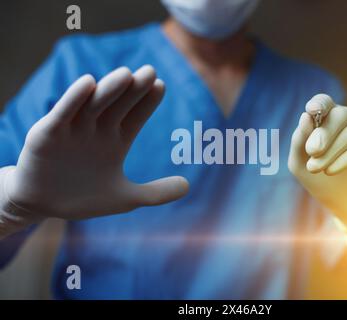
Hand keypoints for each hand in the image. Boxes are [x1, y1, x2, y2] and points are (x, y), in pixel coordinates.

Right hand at [1, 66, 188, 222]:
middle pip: (118, 105)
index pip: (135, 116)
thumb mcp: (125, 198)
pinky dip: (74, 99)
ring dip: (109, 90)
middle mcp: (97, 130)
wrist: (42, 205)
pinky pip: (62, 113)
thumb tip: (188, 186)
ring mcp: (73, 130)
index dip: (147, 102)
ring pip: (94, 105)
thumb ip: (156, 193)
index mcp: (116, 140)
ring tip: (126, 75)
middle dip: (133, 90)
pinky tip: (89, 83)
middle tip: (150, 72)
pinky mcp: (47, 134)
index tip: (161, 86)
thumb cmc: (83, 197)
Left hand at [288, 94, 346, 224]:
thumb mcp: (301, 163)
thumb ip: (299, 141)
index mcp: (329, 117)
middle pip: (337, 115)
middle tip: (312, 151)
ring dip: (330, 151)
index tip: (311, 110)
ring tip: (316, 169)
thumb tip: (305, 117)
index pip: (324, 102)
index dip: (318, 104)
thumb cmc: (323, 181)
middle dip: (322, 134)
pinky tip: (332, 171)